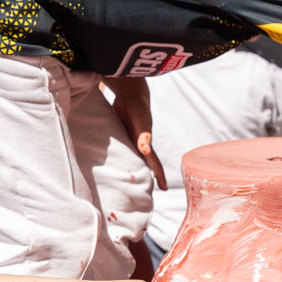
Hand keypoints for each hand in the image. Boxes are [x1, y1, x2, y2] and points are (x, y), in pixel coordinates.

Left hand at [104, 76, 166, 190]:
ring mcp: (131, 137)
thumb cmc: (137, 107)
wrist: (131, 92)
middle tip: (148, 190)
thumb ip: (143, 136)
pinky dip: (123, 155)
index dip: (159, 176)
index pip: (154, 163)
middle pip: (145, 162)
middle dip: (148, 175)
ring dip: (135, 166)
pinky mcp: (122, 132)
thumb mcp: (140, 122)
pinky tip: (118, 159)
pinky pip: (123, 148)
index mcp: (145, 144)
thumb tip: (146, 152)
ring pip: (134, 156)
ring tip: (133, 178)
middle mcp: (140, 143)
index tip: (164, 189)